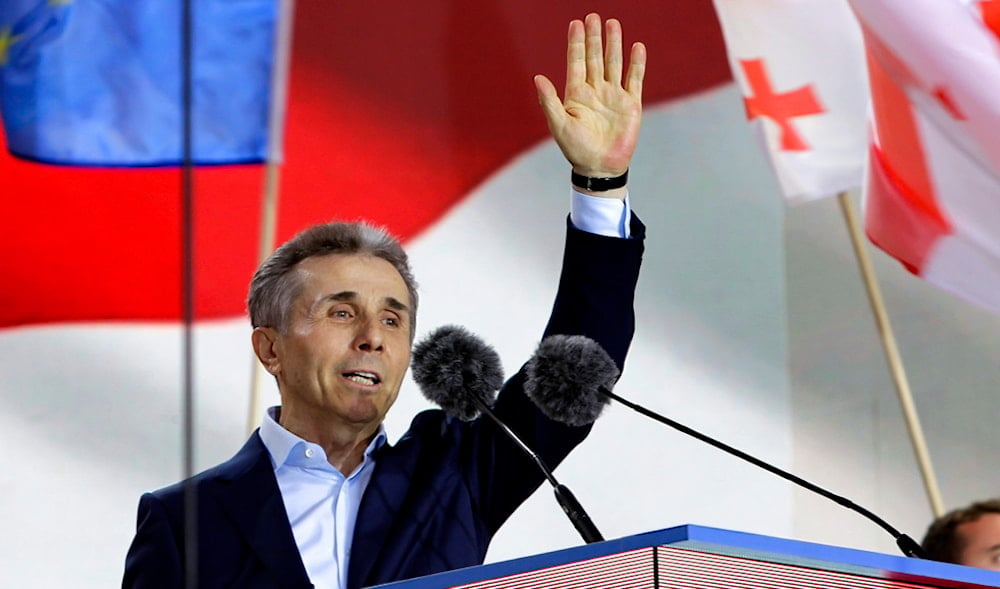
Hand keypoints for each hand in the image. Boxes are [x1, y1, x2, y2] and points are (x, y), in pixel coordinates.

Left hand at [534, 13, 645, 185]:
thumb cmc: (576, 149)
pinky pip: (634, 79)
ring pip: (614, 64)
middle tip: (594, 16)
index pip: (576, 62)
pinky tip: (636, 47)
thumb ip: (549, 101)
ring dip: (613, 44)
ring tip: (613, 24)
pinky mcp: (630, 104)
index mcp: (576, 94)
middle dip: (594, 38)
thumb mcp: (559, 125)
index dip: (576, 43)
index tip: (576, 23)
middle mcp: (595, 91)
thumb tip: (537, 78)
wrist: (600, 168)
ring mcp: (613, 96)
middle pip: (595, 58)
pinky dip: (636, 63)